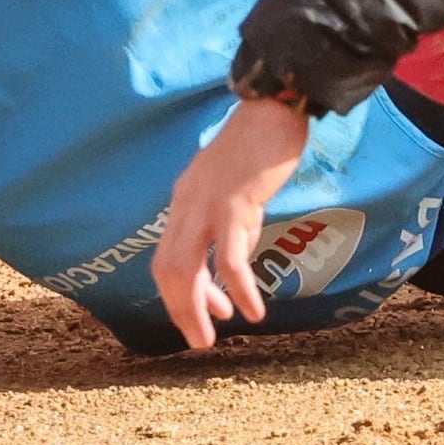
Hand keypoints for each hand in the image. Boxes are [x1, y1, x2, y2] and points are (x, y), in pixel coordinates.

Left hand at [154, 93, 315, 352]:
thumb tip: (238, 253)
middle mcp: (188, 204)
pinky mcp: (235, 203)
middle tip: (198, 341)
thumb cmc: (262, 140)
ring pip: (187, 268)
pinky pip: (229, 257)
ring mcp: (208, 204)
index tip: (207, 313)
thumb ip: (234, 219)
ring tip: (211, 336)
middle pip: (168, 270)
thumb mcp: (238, 186)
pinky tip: (253, 309)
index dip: (180, 293)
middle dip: (180, 310)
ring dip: (197, 308)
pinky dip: (238, 288)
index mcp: (186, 200)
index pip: (168, 258)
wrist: (275, 103)